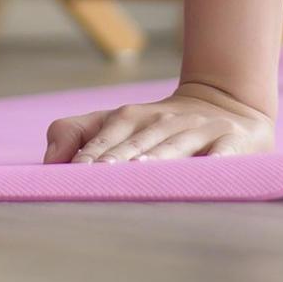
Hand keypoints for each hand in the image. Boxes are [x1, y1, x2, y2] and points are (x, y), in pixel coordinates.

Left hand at [44, 79, 273, 162]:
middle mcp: (166, 118)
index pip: (109, 134)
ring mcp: (201, 128)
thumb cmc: (161, 127)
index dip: (94, 153)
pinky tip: (207, 171)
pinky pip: (225, 152)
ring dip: (159, 157)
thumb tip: (49, 160)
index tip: (77, 173)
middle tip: (101, 177)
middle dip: (120, 158)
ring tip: (141, 172)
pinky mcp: (234, 140)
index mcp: (134, 115)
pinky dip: (216, 161)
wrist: (228, 104)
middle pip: (140, 141)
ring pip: (177, 144)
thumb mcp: (119, 123)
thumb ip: (78, 133)